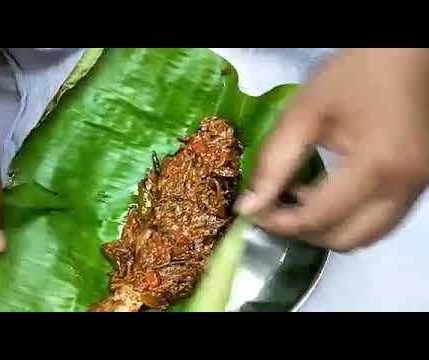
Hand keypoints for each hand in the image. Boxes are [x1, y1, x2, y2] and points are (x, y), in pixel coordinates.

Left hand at [236, 48, 428, 251]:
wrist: (408, 54)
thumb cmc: (354, 73)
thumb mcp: (305, 111)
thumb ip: (275, 160)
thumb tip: (249, 206)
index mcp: (377, 165)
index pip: (319, 217)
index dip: (279, 223)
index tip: (253, 213)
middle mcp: (404, 187)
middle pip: (345, 239)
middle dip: (303, 232)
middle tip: (273, 210)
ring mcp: (417, 189)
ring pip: (365, 237)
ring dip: (326, 230)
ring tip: (295, 202)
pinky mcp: (419, 185)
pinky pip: (379, 222)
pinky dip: (347, 220)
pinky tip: (323, 196)